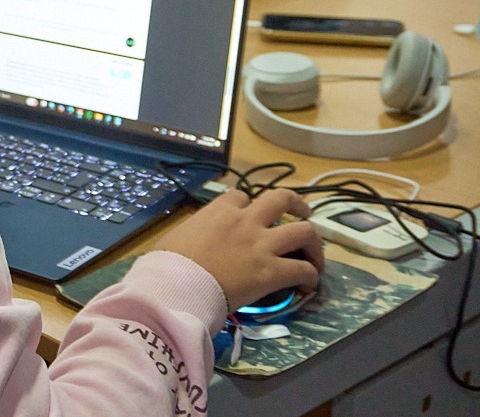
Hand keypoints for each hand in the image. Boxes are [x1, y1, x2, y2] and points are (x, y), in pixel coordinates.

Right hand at [153, 189, 323, 311]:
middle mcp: (245, 220)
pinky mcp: (271, 271)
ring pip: (304, 231)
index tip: (249, 215)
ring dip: (313, 242)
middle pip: (281, 199)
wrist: (176, 284)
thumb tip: (190, 247)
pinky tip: (307, 286)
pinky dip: (310, 276)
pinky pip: (303, 269)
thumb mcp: (177, 236)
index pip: (241, 196)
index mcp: (218, 210)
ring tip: (315, 254)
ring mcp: (261, 244)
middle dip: (296, 204)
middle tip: (301, 214)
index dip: (248, 204)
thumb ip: (192, 234)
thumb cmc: (168, 262)